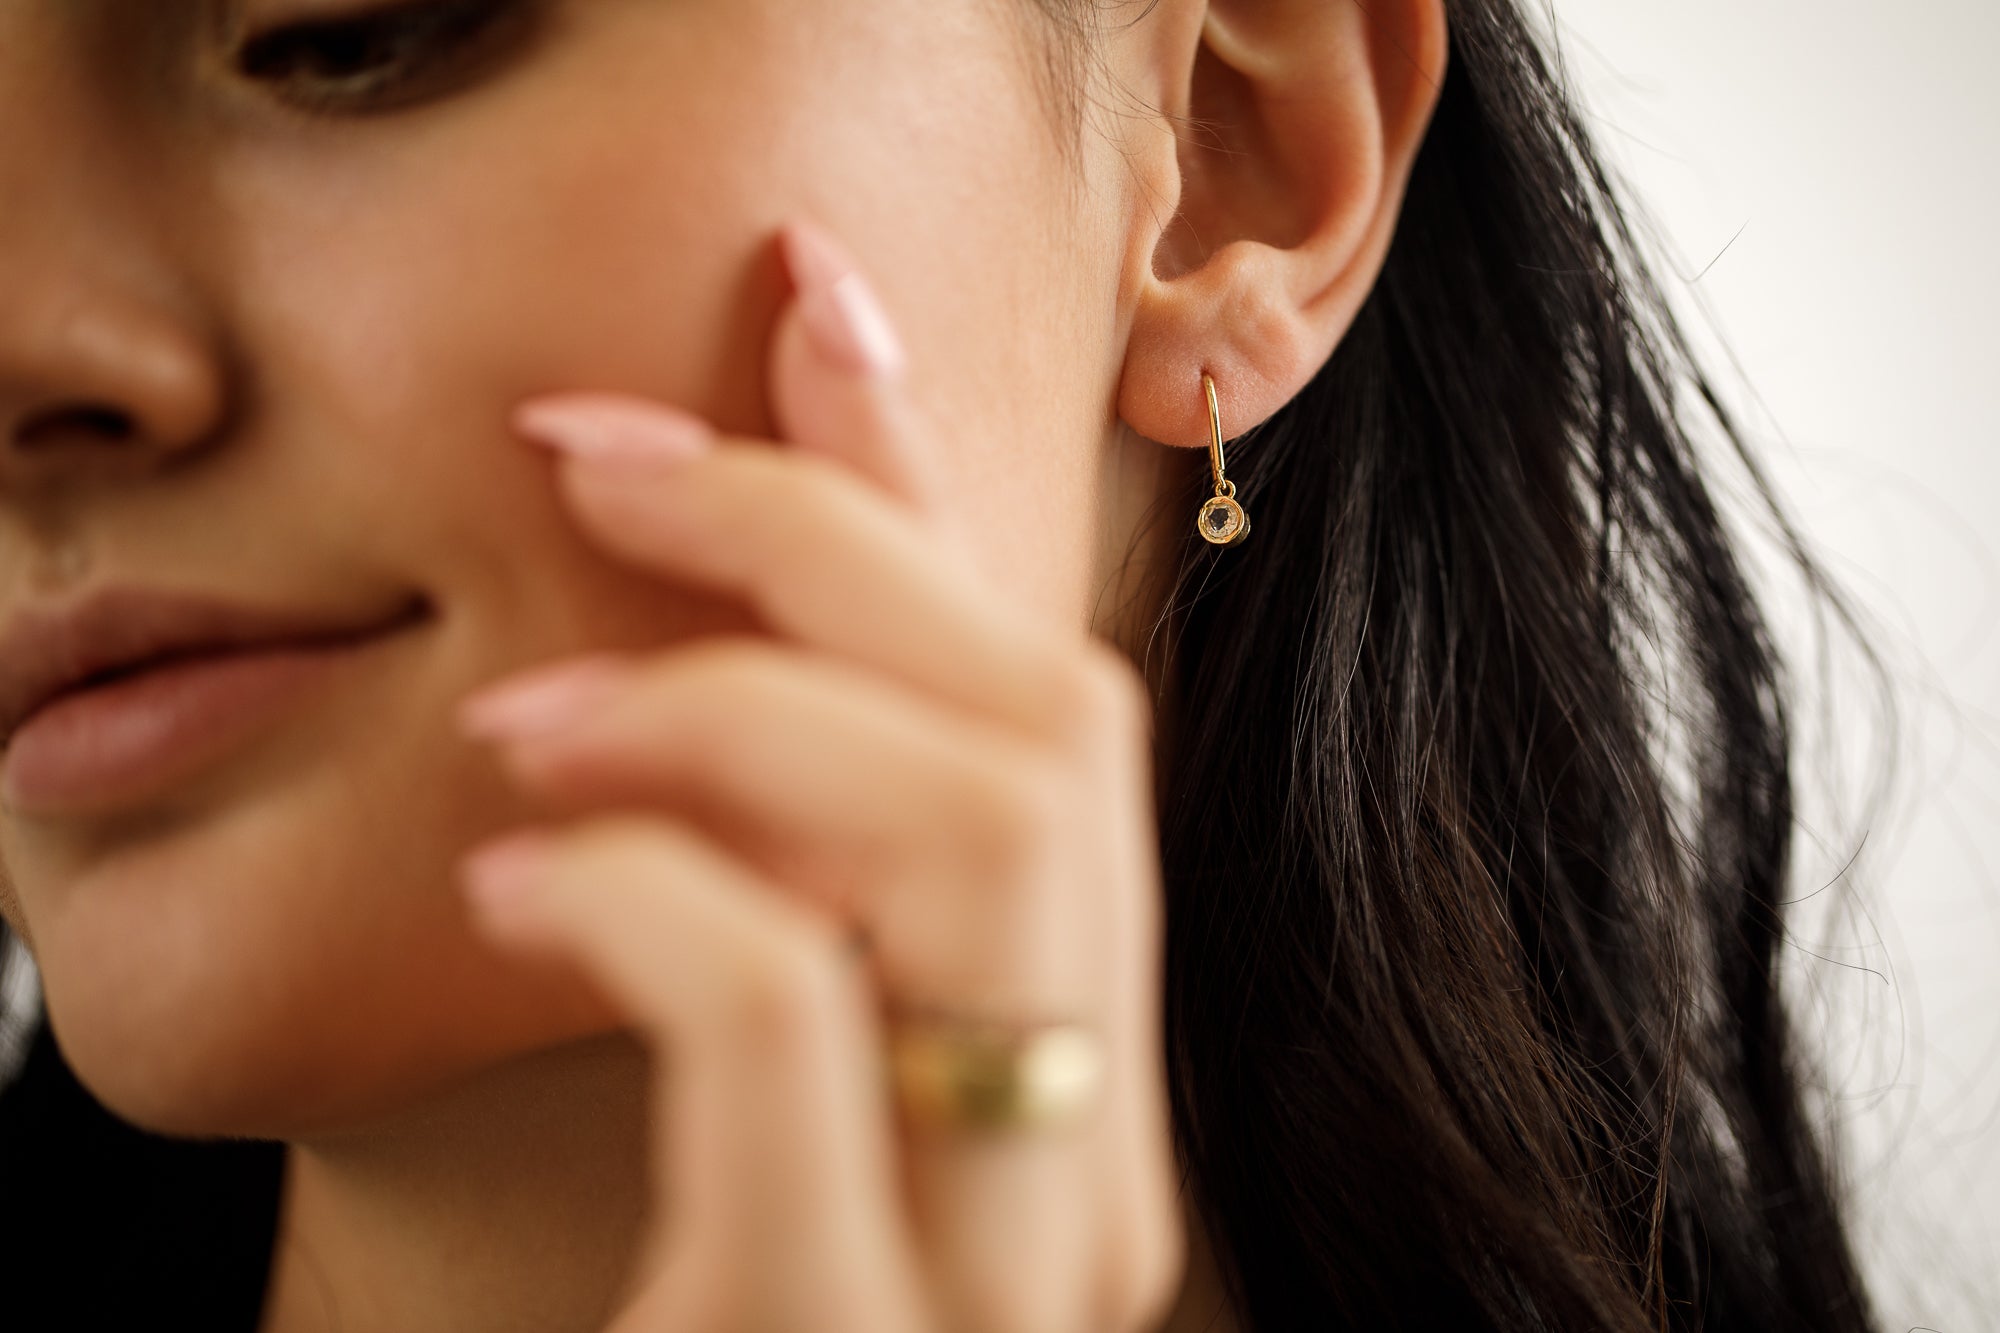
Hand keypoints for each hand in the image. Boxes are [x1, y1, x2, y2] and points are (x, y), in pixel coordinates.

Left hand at [451, 216, 1184, 1332]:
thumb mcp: (772, 1114)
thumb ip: (794, 912)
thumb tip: (716, 675)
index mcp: (1072, 1095)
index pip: (1065, 723)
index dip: (938, 491)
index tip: (803, 311)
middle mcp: (1087, 1169)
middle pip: (1059, 737)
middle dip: (839, 535)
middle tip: (610, 453)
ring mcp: (994, 1269)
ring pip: (992, 841)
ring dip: (756, 697)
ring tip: (548, 708)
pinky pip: (794, 1017)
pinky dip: (659, 884)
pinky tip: (534, 877)